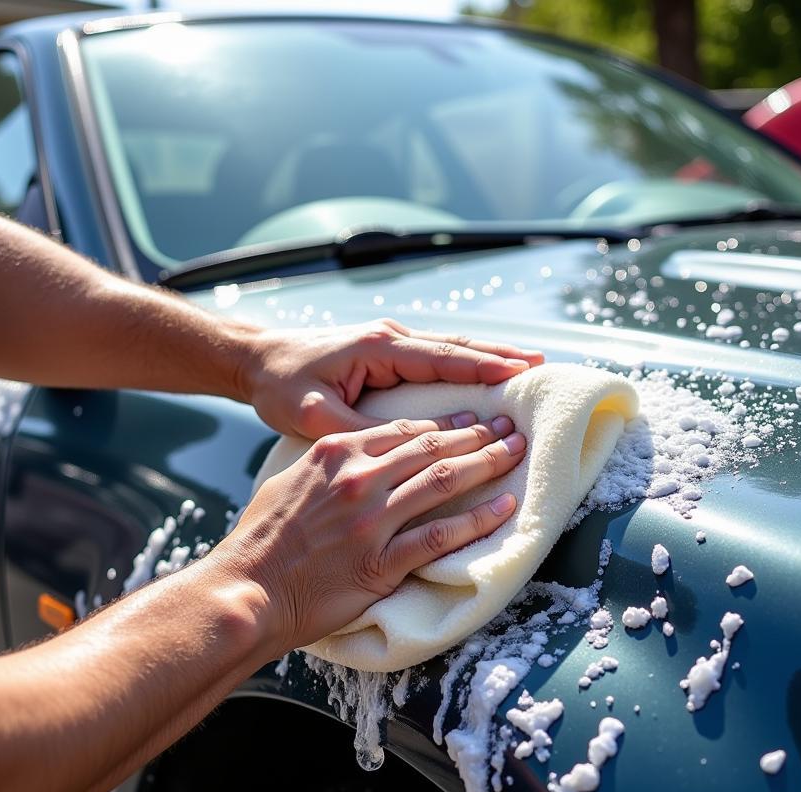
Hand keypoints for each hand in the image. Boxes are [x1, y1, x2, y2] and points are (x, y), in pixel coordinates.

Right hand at [211, 412, 526, 656]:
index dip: (444, 423)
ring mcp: (372, 520)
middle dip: (476, 435)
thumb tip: (352, 459)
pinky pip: (440, 536)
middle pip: (432, 447)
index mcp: (335, 454)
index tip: (470, 420)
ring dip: (486, 464)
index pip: (403, 429)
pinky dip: (477, 520)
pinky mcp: (381, 561)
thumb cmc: (260, 541)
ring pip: (444, 481)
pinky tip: (503, 508)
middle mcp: (358, 479)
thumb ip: (325, 465)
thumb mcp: (287, 482)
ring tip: (515, 454)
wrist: (247, 589)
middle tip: (507, 428)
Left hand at [243, 318, 543, 438]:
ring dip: (488, 356)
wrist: (256, 362)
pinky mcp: (385, 352)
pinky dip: (465, 362)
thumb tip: (406, 443)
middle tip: (543, 364)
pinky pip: (435, 356)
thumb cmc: (281, 387)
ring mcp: (389, 342)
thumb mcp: (312, 414)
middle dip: (500, 356)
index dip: (483, 367)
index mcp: (377, 348)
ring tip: (529, 364)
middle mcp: (389, 338)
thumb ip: (358, 427)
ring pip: (449, 348)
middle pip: (456, 347)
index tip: (522, 373)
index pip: (442, 358)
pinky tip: (486, 371)